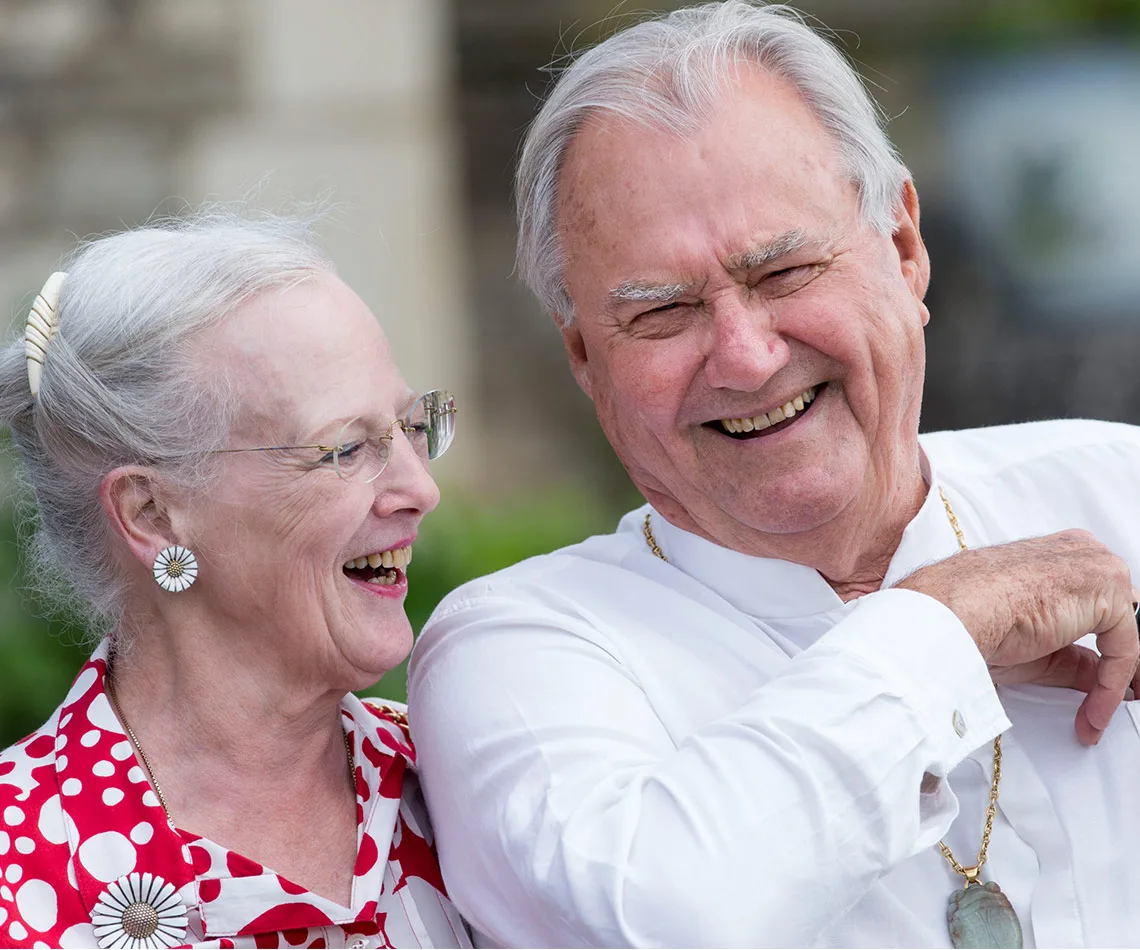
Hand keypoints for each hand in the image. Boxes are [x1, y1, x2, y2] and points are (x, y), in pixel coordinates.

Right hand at [894, 530, 1139, 744]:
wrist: (956, 613)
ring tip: (1097, 714)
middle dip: (1116, 661)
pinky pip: (1123, 648)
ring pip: (1123, 633)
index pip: (1097, 604)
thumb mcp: (1031, 645)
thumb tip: (1096, 679)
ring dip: (1113, 680)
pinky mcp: (1108, 589)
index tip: (1101, 681)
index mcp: (1058, 556)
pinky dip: (1110, 686)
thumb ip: (1071, 658)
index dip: (1102, 646)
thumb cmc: (971, 617)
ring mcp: (1096, 565)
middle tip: (1108, 699)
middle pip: (1118, 615)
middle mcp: (1081, 553)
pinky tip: (1093, 711)